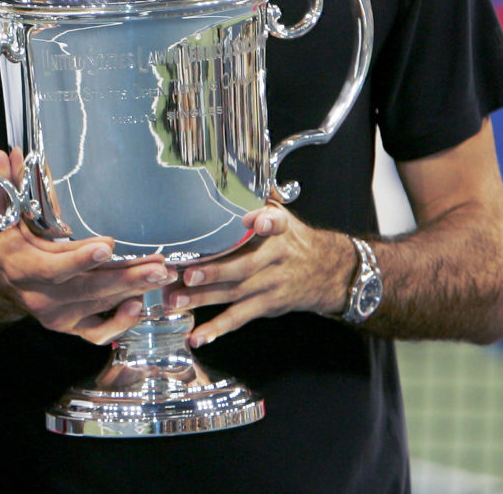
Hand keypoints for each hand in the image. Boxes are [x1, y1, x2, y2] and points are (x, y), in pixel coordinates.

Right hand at [0, 149, 171, 344]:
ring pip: (98, 304)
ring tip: (163, 273)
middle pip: (86, 288)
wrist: (1, 275)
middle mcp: (38, 296)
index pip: (52, 267)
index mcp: (20, 266)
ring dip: (133, 290)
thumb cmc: (3, 236)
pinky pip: (98, 332)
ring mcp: (56, 314)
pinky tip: (138, 305)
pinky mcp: (70, 324)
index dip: (79, 259)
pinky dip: (120, 323)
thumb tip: (0, 156)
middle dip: (125, 277)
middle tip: (158, 265)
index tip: (107, 245)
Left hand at [166, 202, 353, 346]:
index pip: (277, 223)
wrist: (328, 272)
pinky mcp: (267, 305)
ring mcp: (271, 284)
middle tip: (186, 272)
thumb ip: (259, 197)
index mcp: (280, 229)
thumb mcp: (283, 214)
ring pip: (235, 293)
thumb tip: (233, 167)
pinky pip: (240, 318)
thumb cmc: (293, 239)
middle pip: (244, 265)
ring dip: (203, 298)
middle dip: (214, 270)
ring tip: (174, 301)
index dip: (267, 220)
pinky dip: (218, 328)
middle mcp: (276, 258)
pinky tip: (197, 335)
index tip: (254, 218)